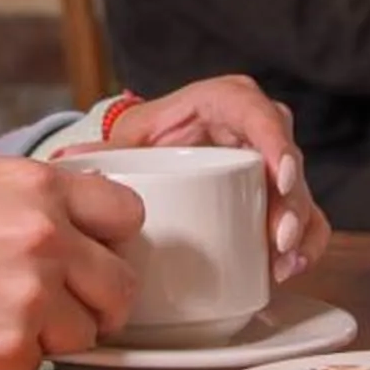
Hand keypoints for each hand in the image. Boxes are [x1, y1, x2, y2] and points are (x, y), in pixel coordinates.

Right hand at [0, 156, 144, 369]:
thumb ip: (30, 193)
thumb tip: (77, 213)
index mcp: (38, 188)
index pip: (127, 214)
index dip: (112, 238)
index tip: (95, 252)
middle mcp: (45, 239)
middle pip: (121, 286)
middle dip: (97, 299)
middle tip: (63, 304)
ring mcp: (30, 298)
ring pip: (85, 334)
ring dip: (53, 334)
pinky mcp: (6, 350)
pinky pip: (37, 366)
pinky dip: (9, 360)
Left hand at [100, 76, 328, 283]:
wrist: (155, 156)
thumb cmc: (146, 141)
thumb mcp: (128, 141)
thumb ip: (103, 153)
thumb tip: (65, 164)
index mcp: (223, 102)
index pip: (257, 112)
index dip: (274, 142)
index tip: (278, 177)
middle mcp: (255, 128)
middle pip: (287, 157)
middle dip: (290, 201)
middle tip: (276, 238)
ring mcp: (270, 165)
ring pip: (301, 192)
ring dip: (300, 228)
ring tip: (284, 263)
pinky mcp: (276, 198)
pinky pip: (305, 218)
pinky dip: (304, 242)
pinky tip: (291, 267)